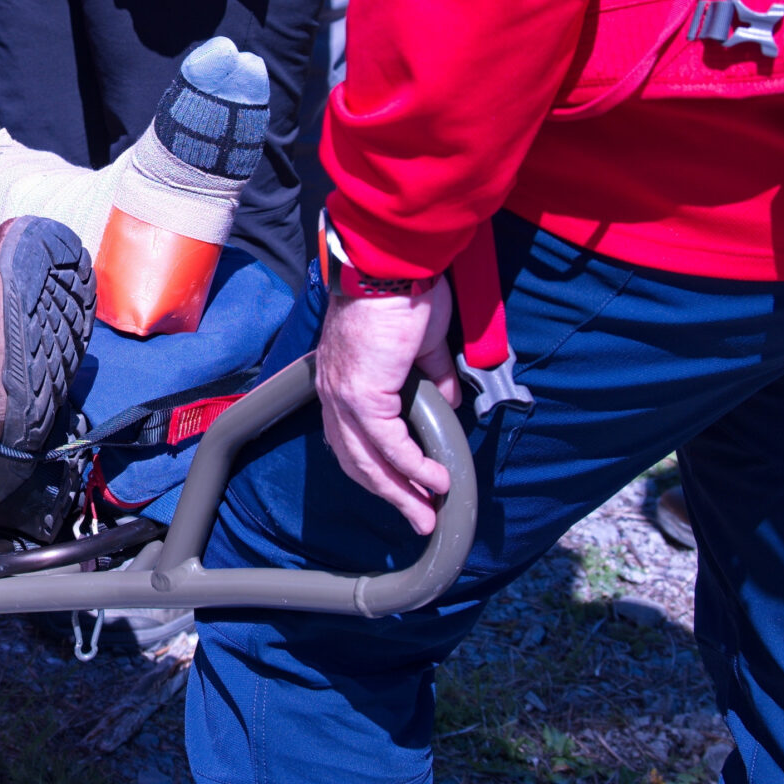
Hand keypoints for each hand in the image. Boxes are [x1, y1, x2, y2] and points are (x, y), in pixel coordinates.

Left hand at [315, 278, 460, 531]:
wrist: (393, 267)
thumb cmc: (404, 293)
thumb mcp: (421, 344)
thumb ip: (432, 376)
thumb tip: (448, 400)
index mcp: (342, 379)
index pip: (351, 438)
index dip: (377, 468)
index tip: (403, 489)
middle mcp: (335, 392)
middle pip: (358, 460)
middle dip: (391, 493)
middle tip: (419, 516)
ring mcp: (346, 395)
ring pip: (370, 460)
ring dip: (401, 491)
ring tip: (428, 512)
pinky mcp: (363, 395)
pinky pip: (390, 444)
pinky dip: (413, 467)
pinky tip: (436, 481)